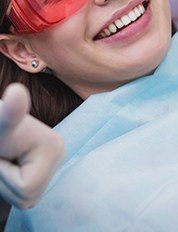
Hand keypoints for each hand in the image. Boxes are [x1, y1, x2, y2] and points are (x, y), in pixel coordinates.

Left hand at [0, 83, 63, 208]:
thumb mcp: (1, 124)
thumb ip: (10, 114)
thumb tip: (16, 91)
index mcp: (56, 148)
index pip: (24, 187)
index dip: (2, 171)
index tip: (5, 150)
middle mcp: (60, 158)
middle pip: (25, 195)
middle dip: (3, 177)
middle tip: (3, 154)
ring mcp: (53, 165)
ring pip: (22, 198)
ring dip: (3, 180)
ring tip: (5, 156)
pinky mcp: (44, 170)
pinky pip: (23, 193)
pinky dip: (8, 182)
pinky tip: (9, 163)